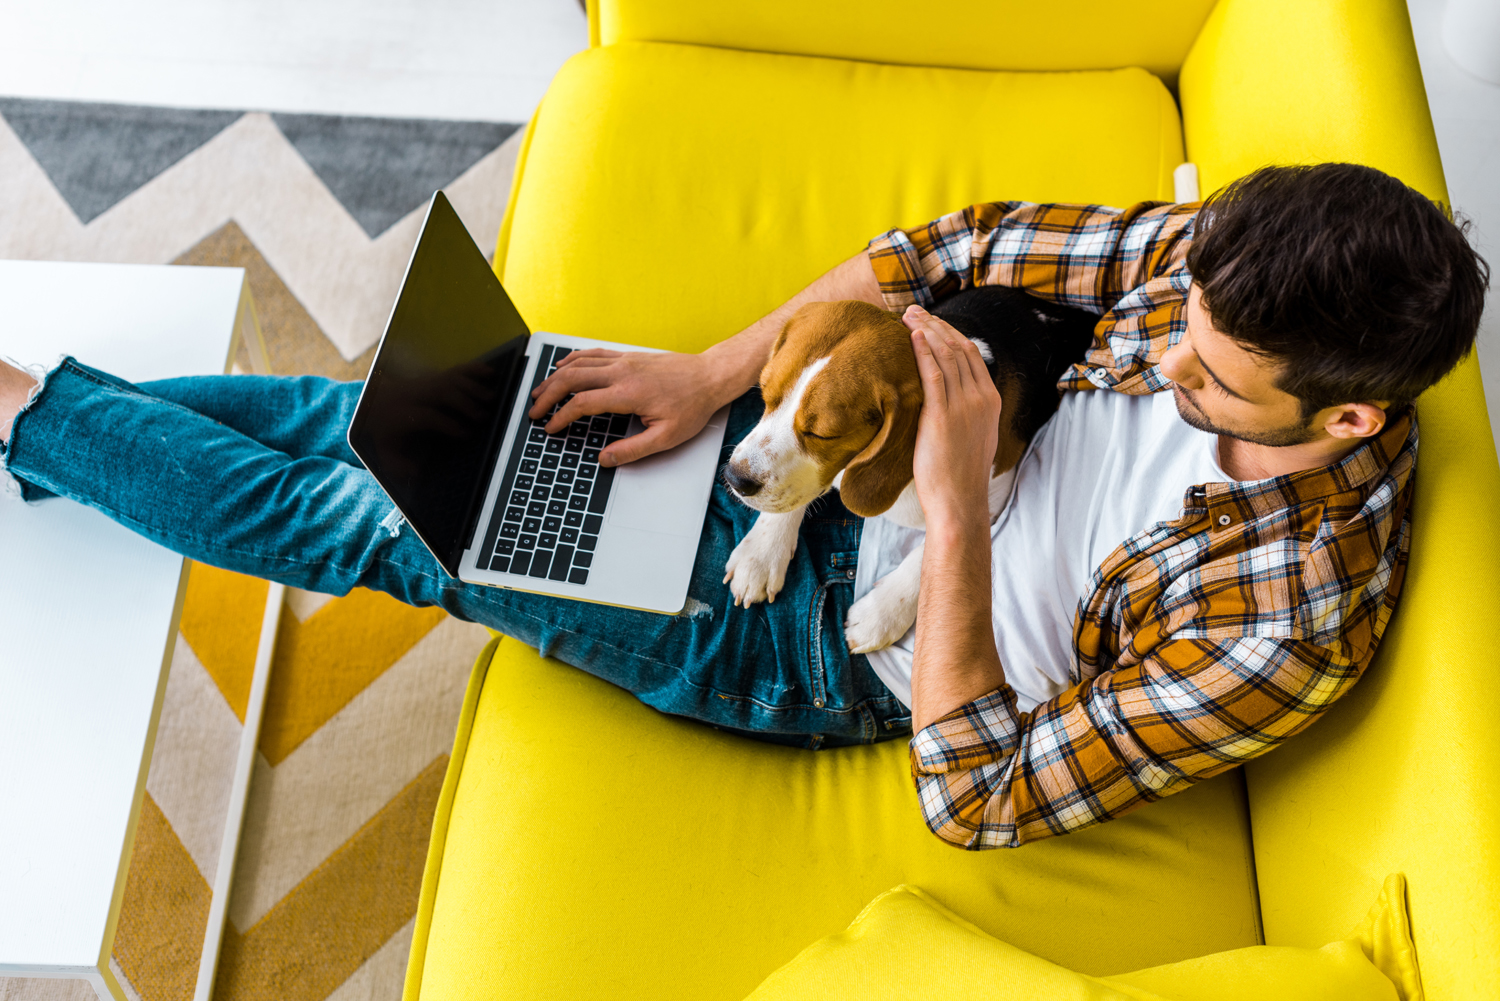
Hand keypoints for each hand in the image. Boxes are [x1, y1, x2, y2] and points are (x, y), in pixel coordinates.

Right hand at [527, 349, 730, 466]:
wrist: (710, 376)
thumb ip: (633, 450)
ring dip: (554, 377)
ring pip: (578, 363)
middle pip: (571, 378)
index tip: (551, 428)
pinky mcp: (628, 355)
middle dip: (547, 395)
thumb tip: (605, 459)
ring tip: (540, 391)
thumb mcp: (666, 437)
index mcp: (628, 393)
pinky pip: (592, 353)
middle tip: (534, 410)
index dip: (561, 417)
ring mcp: (623, 360)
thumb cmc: (692, 405)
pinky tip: (563, 366)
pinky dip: (573, 359)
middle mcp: (621, 372)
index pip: (582, 404)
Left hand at [904, 305, 1000, 528]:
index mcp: (989, 400)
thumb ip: (966, 412)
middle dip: (934, 324)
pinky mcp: (942, 417)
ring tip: (907, 316)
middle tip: (913, 311)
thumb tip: (947, 400)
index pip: (970, 353)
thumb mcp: (972, 436)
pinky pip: (933, 375)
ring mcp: (963, 406)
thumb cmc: (960, 475)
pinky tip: (912, 337)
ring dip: (925, 331)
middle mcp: (980, 398)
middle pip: (957, 348)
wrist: (960, 501)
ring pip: (945, 356)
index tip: (930, 321)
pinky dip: (923, 352)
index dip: (948, 332)